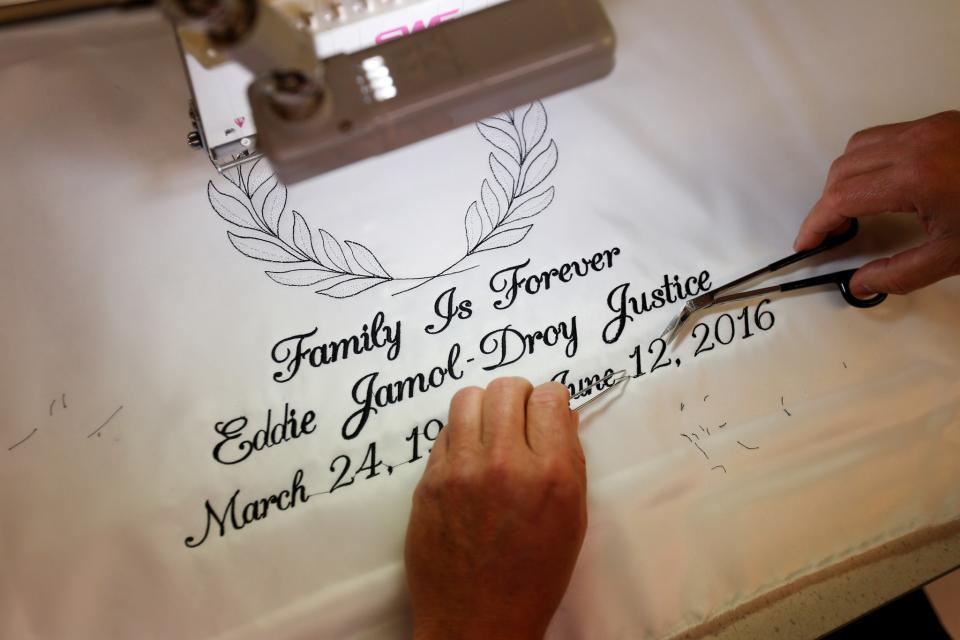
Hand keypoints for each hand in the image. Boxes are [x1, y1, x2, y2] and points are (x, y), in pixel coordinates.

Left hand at [405, 378, 586, 639]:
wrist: (478, 622)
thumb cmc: (534, 577)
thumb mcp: (572, 520)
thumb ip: (569, 461)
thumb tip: (560, 414)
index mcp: (551, 475)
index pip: (549, 397)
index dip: (550, 402)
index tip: (546, 415)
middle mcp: (505, 463)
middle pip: (507, 388)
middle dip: (518, 398)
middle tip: (519, 422)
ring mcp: (460, 470)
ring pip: (467, 398)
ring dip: (484, 410)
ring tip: (490, 435)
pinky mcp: (428, 481)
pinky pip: (444, 432)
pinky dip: (460, 438)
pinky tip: (468, 462)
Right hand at [794, 110, 959, 295]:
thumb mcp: (954, 256)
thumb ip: (899, 273)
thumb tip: (863, 283)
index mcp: (917, 177)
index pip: (842, 197)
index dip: (816, 223)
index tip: (807, 242)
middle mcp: (918, 144)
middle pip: (843, 170)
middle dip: (827, 204)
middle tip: (830, 234)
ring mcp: (930, 127)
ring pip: (858, 147)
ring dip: (844, 179)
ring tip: (851, 210)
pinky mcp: (942, 123)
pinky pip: (885, 135)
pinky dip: (868, 160)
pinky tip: (880, 186)